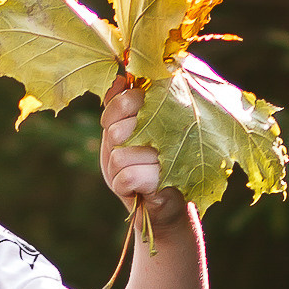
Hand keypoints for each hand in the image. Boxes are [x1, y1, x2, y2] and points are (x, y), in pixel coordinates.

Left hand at [100, 76, 183, 223]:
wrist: (161, 209)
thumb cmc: (140, 167)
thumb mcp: (123, 134)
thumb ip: (119, 107)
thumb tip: (120, 80)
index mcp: (164, 111)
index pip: (128, 98)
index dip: (113, 113)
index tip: (114, 127)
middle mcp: (174, 128)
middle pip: (119, 131)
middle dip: (115, 149)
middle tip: (129, 158)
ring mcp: (174, 154)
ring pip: (120, 157)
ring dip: (118, 172)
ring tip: (135, 174)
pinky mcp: (168, 180)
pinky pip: (126, 177)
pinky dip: (123, 186)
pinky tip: (137, 189)